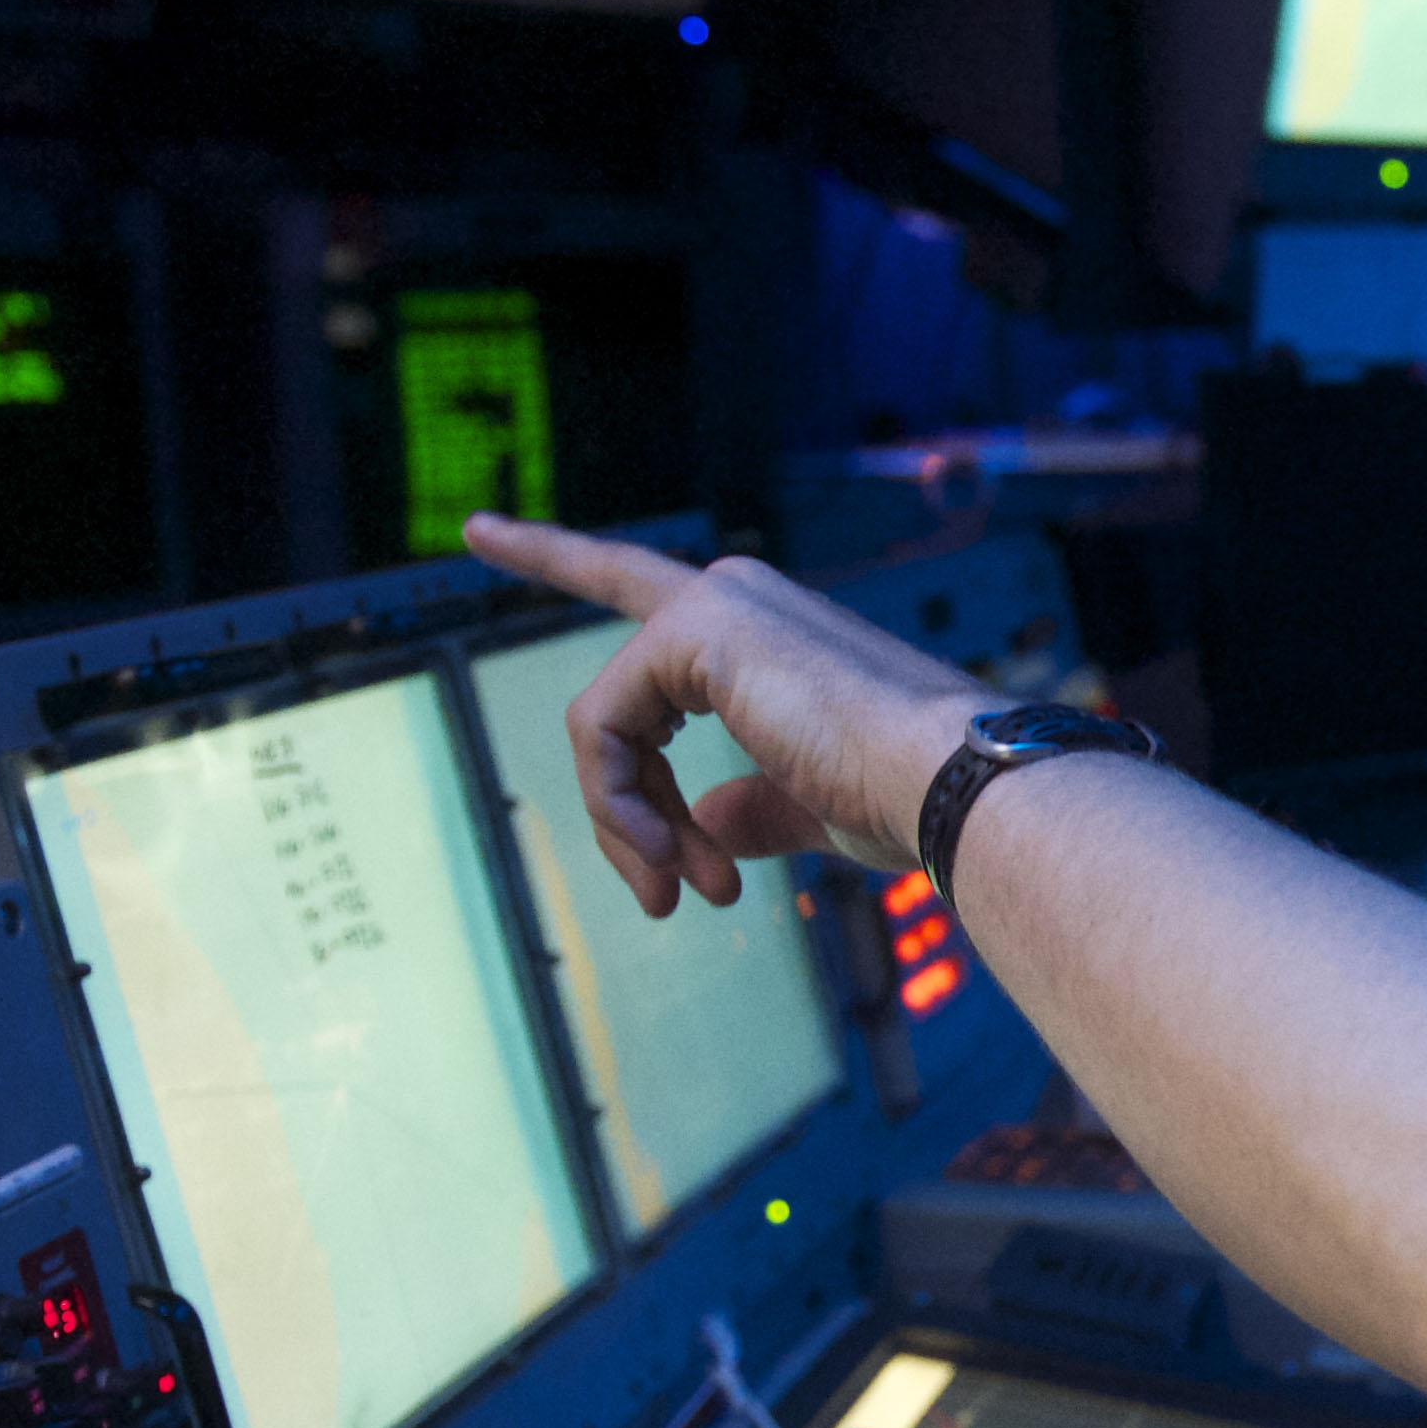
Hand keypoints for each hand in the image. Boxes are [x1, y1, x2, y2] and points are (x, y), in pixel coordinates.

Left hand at [461, 514, 998, 918]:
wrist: (950, 785)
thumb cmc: (902, 799)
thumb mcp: (808, 807)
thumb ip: (747, 807)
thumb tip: (702, 831)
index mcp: (767, 627)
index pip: (636, 589)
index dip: (552, 554)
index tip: (476, 528)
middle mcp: (735, 594)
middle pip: (613, 702)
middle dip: (616, 807)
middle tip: (659, 899)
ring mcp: (713, 603)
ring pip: (602, 727)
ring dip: (630, 827)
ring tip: (683, 891)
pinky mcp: (694, 631)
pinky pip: (603, 732)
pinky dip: (623, 809)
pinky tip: (674, 856)